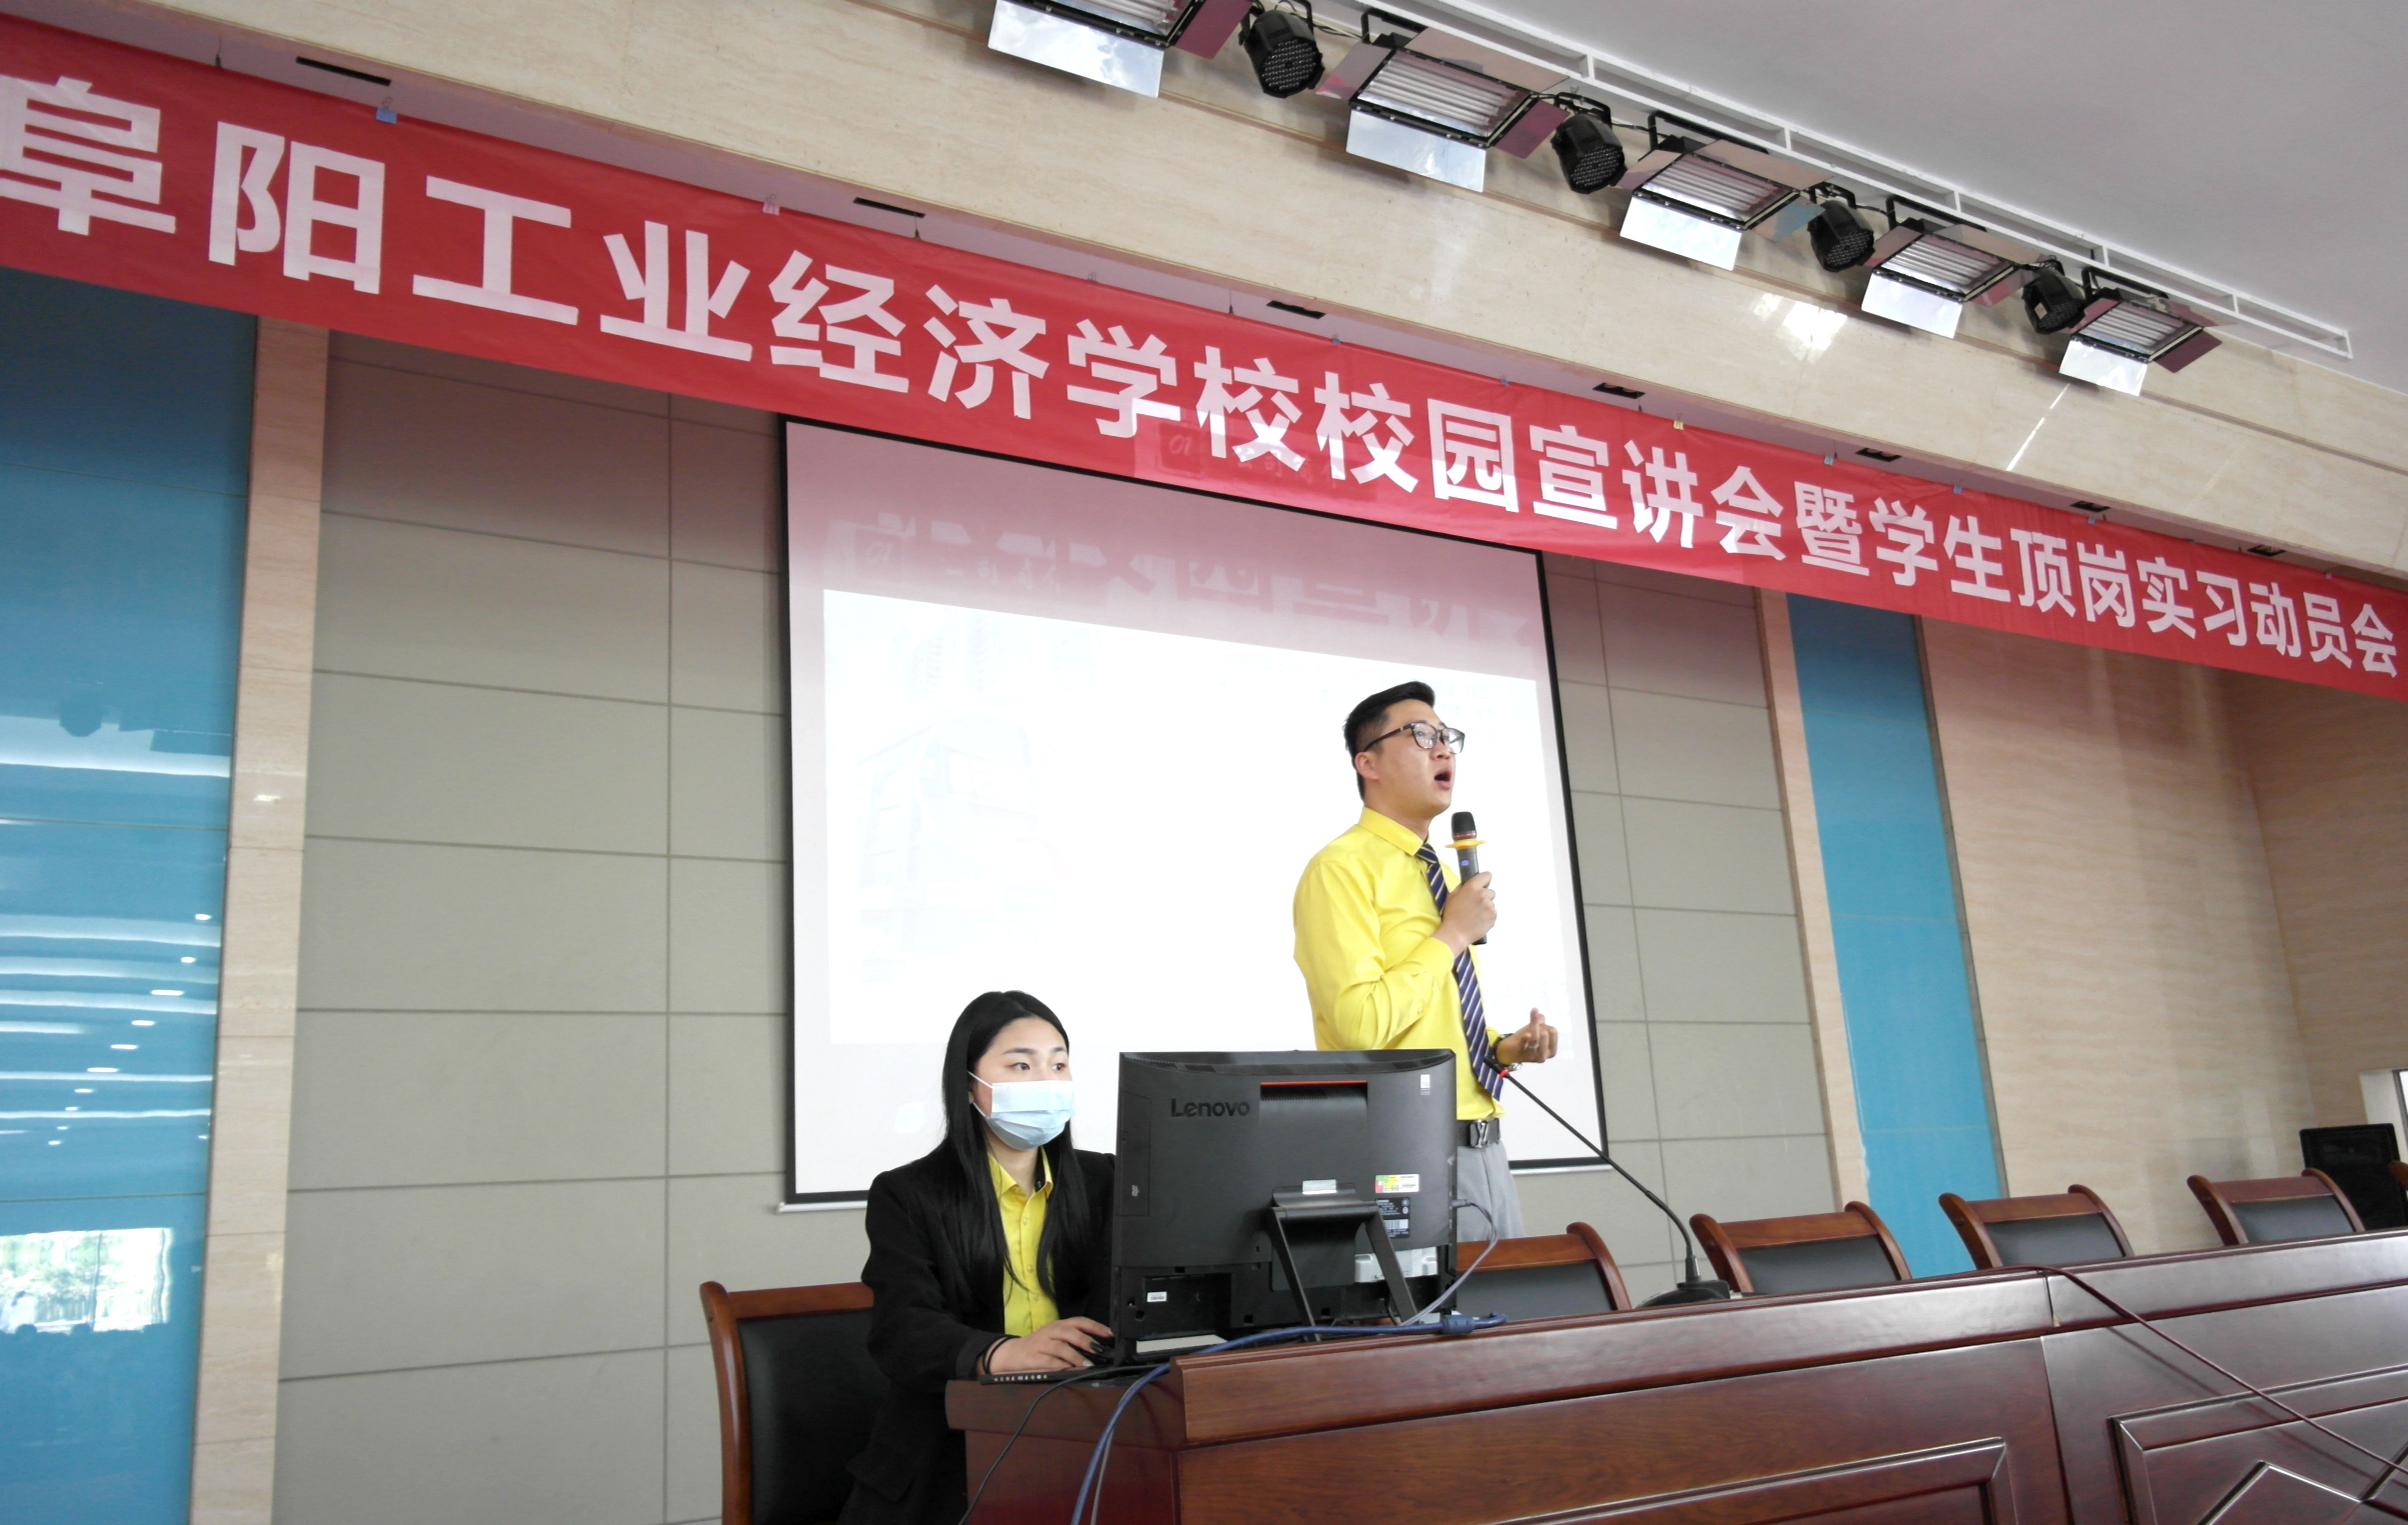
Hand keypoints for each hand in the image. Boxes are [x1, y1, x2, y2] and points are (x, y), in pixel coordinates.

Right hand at [985, 1316, 1112, 1373]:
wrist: (1011, 1353)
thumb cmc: (1039, 1346)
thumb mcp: (1056, 1338)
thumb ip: (1073, 1340)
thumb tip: (1098, 1348)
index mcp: (1058, 1325)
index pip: (1079, 1321)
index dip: (1095, 1326)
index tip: (1109, 1334)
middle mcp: (1050, 1332)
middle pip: (1070, 1332)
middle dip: (1086, 1341)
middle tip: (1099, 1350)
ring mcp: (1041, 1344)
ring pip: (1061, 1347)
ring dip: (1076, 1357)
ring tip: (1088, 1365)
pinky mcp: (1033, 1358)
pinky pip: (1049, 1362)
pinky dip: (1060, 1366)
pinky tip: (1070, 1371)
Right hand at [1435, 871, 1495, 953]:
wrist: (1455, 934)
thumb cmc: (1452, 915)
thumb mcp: (1453, 895)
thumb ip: (1464, 887)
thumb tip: (1471, 882)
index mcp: (1472, 887)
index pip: (1487, 875)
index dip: (1484, 881)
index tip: (1482, 885)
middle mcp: (1483, 894)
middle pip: (1490, 891)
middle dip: (1484, 896)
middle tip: (1474, 905)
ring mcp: (1489, 906)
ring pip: (1491, 903)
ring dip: (1485, 907)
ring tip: (1475, 915)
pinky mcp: (1493, 916)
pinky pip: (1493, 913)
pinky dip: (1487, 916)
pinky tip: (1478, 920)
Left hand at [1495, 1009, 1556, 1064]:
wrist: (1510, 1051)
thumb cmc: (1527, 1040)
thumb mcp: (1536, 1029)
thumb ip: (1539, 1019)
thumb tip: (1536, 1010)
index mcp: (1551, 1050)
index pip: (1552, 1032)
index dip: (1545, 1026)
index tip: (1539, 1027)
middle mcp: (1544, 1055)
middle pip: (1544, 1034)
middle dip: (1538, 1026)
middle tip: (1531, 1027)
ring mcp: (1532, 1056)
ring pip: (1535, 1039)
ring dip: (1532, 1028)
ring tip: (1528, 1026)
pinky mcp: (1520, 1053)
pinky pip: (1523, 1044)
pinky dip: (1525, 1039)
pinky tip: (1526, 1035)